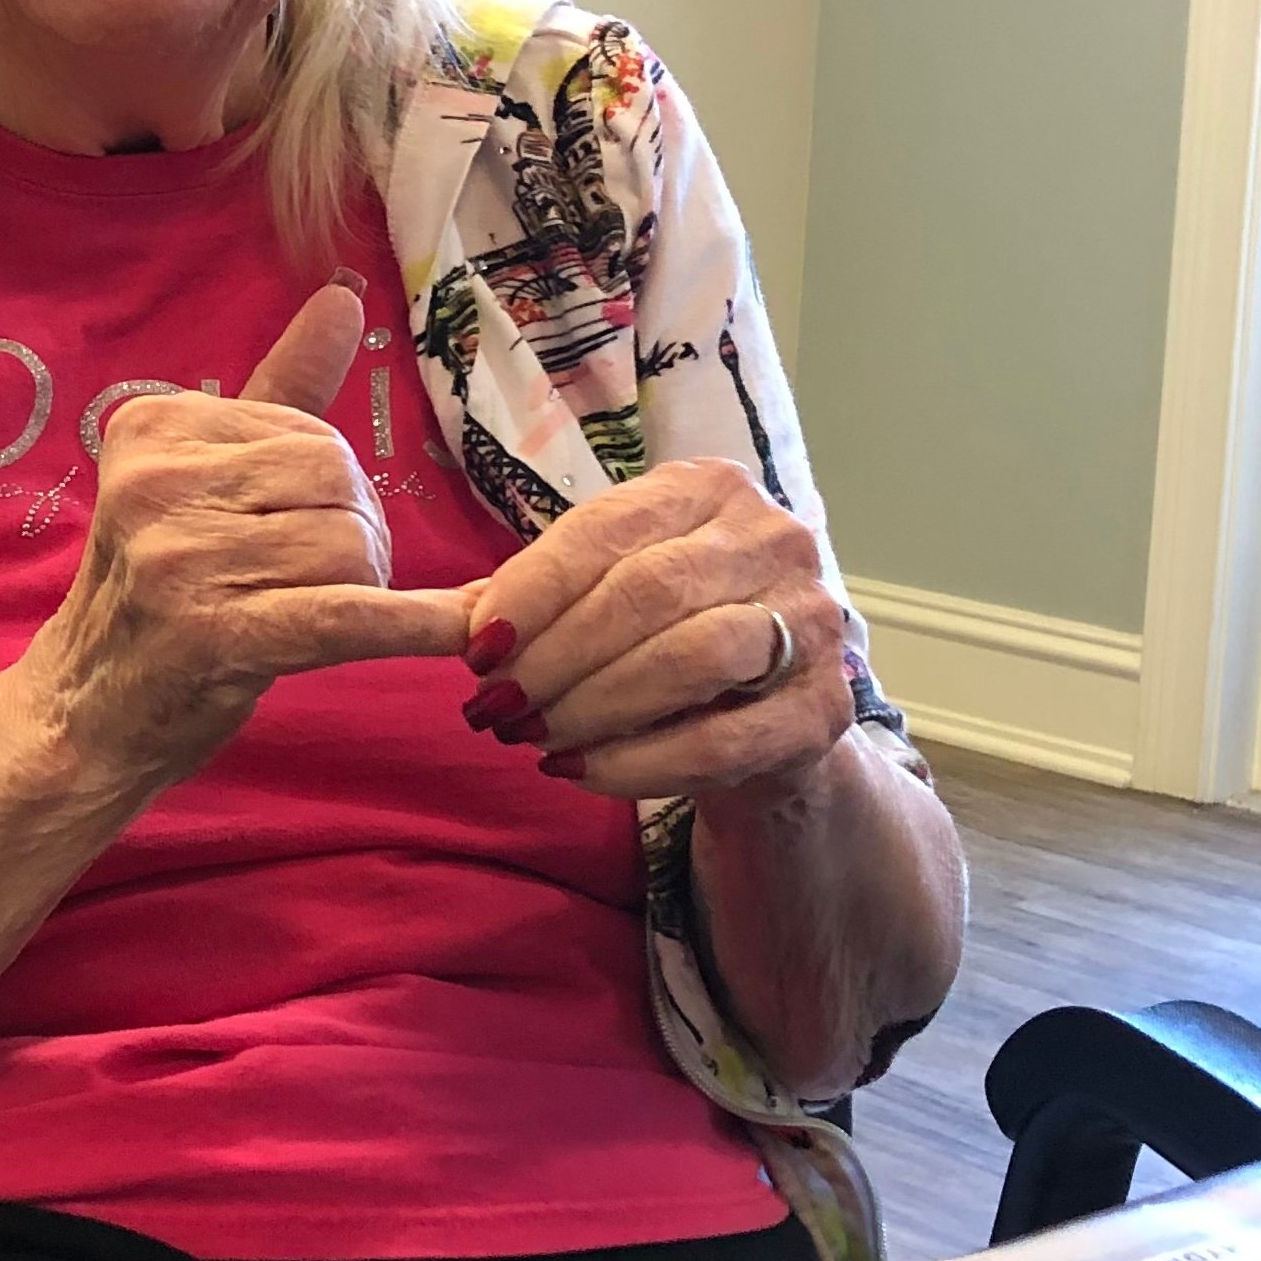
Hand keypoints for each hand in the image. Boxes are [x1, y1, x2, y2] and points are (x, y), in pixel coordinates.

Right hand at [21, 283, 477, 799]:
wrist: (82, 712)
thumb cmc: (154, 592)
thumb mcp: (200, 478)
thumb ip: (279, 388)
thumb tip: (342, 294)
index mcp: (152, 426)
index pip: (308, 434)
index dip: (327, 491)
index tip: (282, 532)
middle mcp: (156, 483)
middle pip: (336, 483)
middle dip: (354, 535)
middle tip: (307, 583)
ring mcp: (179, 560)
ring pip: (348, 549)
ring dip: (359, 590)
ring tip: (301, 616)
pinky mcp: (214, 636)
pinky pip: (345, 615)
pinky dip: (415, 625)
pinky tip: (465, 629)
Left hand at [459, 458, 849, 804]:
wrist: (766, 717)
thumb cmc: (662, 637)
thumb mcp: (602, 594)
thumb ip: (529, 596)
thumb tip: (435, 622)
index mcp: (708, 488)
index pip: (604, 531)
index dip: (530, 593)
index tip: (475, 650)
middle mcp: (773, 538)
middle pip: (647, 593)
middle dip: (556, 657)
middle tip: (497, 706)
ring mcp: (813, 622)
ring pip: (692, 658)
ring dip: (594, 706)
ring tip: (533, 737)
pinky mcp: (824, 711)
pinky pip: (720, 739)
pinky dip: (637, 762)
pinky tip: (579, 772)